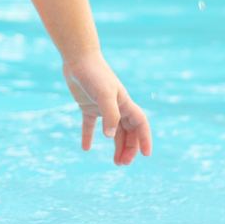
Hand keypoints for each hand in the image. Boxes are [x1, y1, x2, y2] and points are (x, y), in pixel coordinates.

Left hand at [62, 50, 152, 165]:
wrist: (78, 59)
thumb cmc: (94, 74)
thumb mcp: (104, 95)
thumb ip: (110, 115)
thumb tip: (110, 137)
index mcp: (125, 103)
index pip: (140, 124)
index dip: (145, 139)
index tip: (146, 155)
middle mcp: (117, 106)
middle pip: (129, 131)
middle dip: (129, 148)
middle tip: (122, 164)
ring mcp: (102, 106)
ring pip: (113, 131)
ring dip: (116, 146)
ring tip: (115, 163)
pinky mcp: (88, 106)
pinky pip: (90, 125)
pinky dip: (89, 136)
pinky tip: (85, 148)